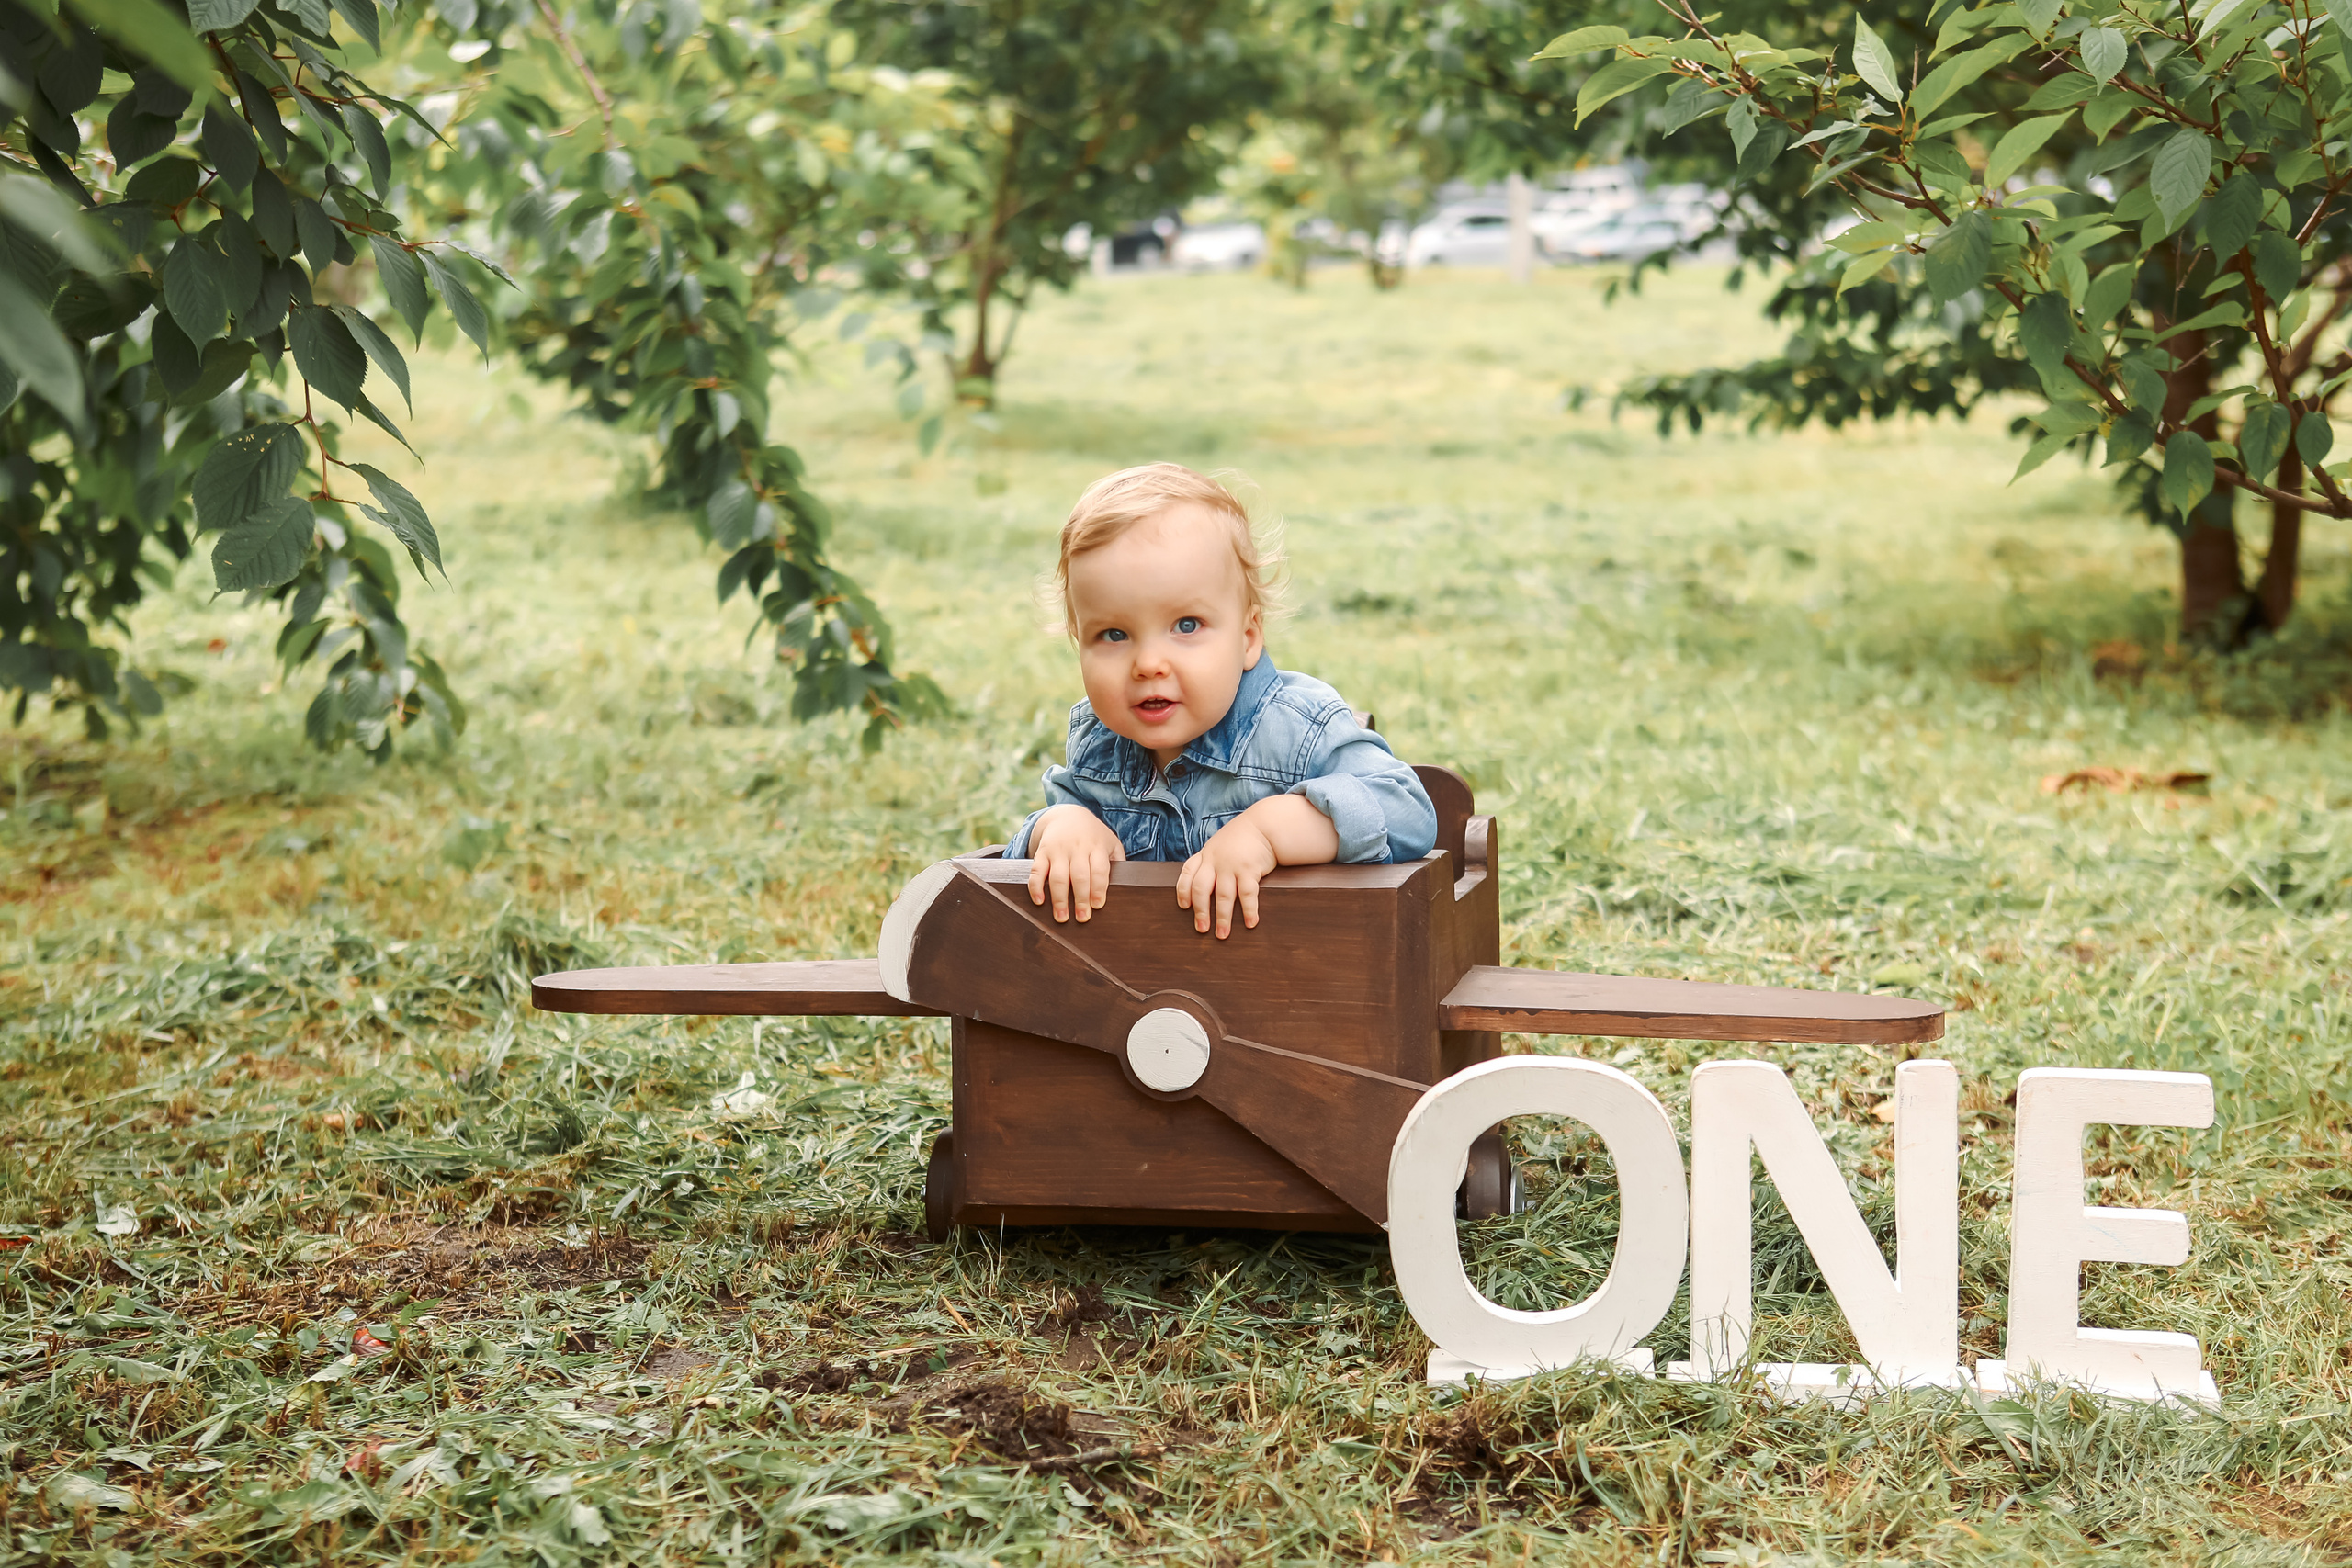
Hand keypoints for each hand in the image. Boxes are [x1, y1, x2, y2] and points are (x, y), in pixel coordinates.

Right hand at [1026, 804, 1125, 922]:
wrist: (1066, 815)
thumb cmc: (1093, 836)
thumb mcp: (1110, 842)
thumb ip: (1118, 861)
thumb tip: (1127, 885)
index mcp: (1097, 847)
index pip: (1099, 869)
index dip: (1098, 888)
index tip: (1098, 905)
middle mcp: (1077, 848)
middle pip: (1079, 876)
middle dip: (1080, 899)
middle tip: (1082, 917)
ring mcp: (1058, 850)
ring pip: (1058, 876)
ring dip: (1059, 899)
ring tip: (1062, 917)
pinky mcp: (1042, 852)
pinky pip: (1037, 870)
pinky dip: (1036, 886)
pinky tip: (1039, 901)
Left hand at [1177, 819, 1277, 938]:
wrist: (1265, 824)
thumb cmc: (1243, 838)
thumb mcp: (1220, 844)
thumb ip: (1211, 861)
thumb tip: (1204, 886)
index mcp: (1206, 854)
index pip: (1187, 873)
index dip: (1183, 891)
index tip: (1184, 907)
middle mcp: (1215, 860)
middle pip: (1201, 889)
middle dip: (1200, 911)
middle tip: (1202, 929)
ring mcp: (1231, 865)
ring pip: (1222, 896)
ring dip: (1222, 917)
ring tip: (1223, 934)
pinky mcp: (1249, 869)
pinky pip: (1247, 894)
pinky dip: (1249, 910)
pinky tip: (1251, 923)